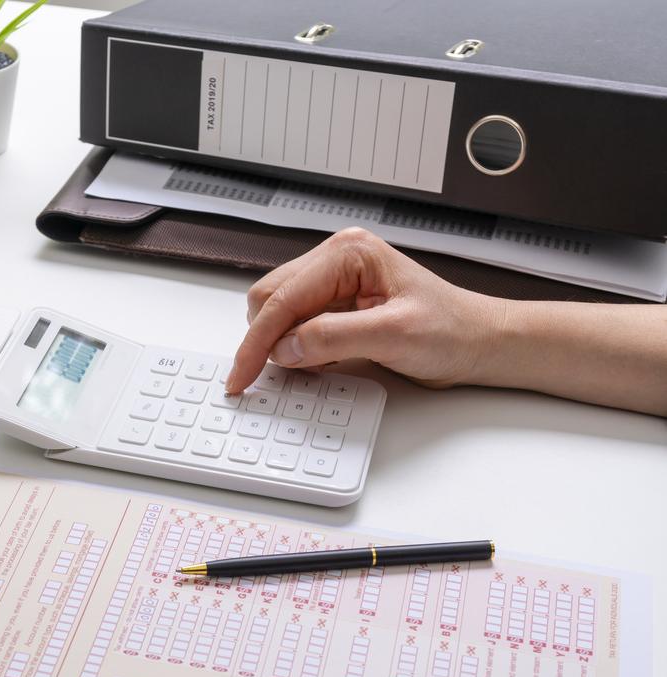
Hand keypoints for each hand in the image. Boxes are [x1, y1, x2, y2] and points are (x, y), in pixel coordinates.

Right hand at [224, 227, 505, 394]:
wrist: (479, 345)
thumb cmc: (453, 331)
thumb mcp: (394, 335)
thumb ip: (334, 337)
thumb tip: (285, 348)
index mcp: (349, 253)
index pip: (284, 297)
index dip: (258, 341)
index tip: (241, 376)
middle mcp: (336, 261)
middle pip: (269, 299)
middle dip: (263, 340)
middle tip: (258, 378)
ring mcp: (334, 283)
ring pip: (277, 312)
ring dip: (279, 345)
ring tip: (303, 368)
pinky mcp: (335, 306)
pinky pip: (295, 327)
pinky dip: (294, 350)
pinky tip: (314, 363)